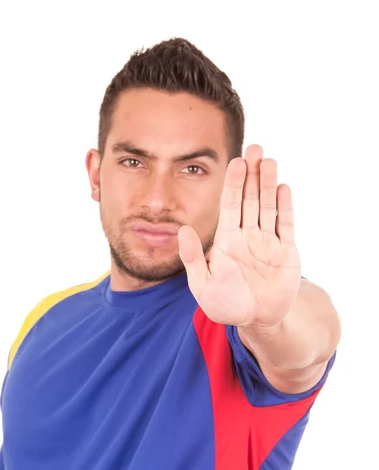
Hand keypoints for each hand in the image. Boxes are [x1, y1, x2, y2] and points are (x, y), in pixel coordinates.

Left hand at [178, 145, 301, 327]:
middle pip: (250, 199)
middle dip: (252, 174)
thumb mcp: (203, 284)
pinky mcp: (286, 252)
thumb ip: (194, 258)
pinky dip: (286, 207)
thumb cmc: (226, 305)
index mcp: (228, 240)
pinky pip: (285, 225)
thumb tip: (182, 231)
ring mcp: (268, 242)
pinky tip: (284, 187)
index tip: (235, 161)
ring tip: (269, 160)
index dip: (233, 183)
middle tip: (255, 147)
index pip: (230, 205)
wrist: (255, 321)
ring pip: (269, 206)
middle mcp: (248, 236)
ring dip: (269, 184)